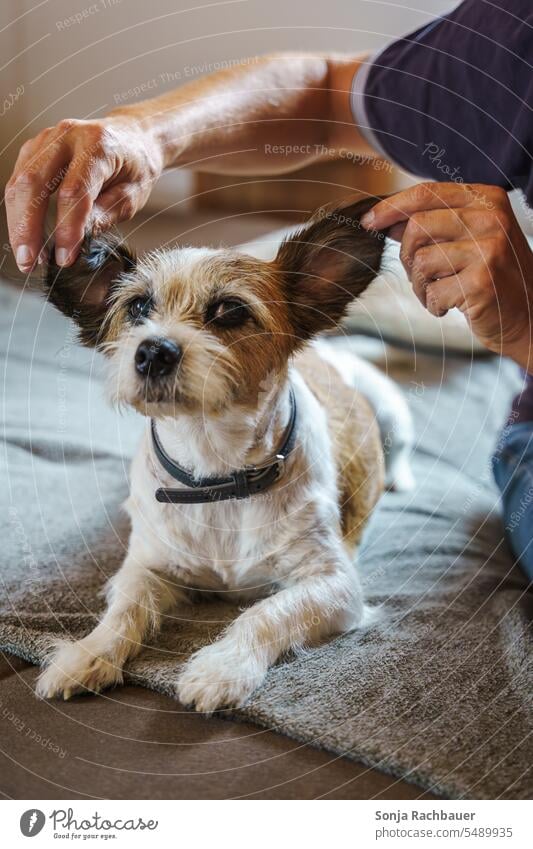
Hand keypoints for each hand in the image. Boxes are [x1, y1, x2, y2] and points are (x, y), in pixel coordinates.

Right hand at [5, 116, 162, 270]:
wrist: (134, 136)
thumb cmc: (135, 166)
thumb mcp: (132, 196)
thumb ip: (105, 215)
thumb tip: (76, 241)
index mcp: (98, 146)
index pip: (74, 191)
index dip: (66, 228)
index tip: (64, 258)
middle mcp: (67, 136)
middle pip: (35, 183)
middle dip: (28, 227)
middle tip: (30, 262)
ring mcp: (47, 139)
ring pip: (20, 182)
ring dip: (18, 223)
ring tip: (26, 256)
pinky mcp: (35, 148)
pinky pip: (18, 180)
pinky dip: (18, 211)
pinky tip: (25, 235)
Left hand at [361, 182, 532, 370]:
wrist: (531, 316)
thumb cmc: (493, 277)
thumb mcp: (469, 239)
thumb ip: (432, 223)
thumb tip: (382, 219)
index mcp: (487, 199)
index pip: (426, 193)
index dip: (391, 207)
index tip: (369, 222)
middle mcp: (491, 219)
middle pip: (416, 227)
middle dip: (408, 256)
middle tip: (423, 275)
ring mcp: (488, 250)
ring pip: (421, 262)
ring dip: (421, 286)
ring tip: (441, 292)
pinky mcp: (481, 282)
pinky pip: (432, 292)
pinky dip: (434, 305)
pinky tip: (452, 306)